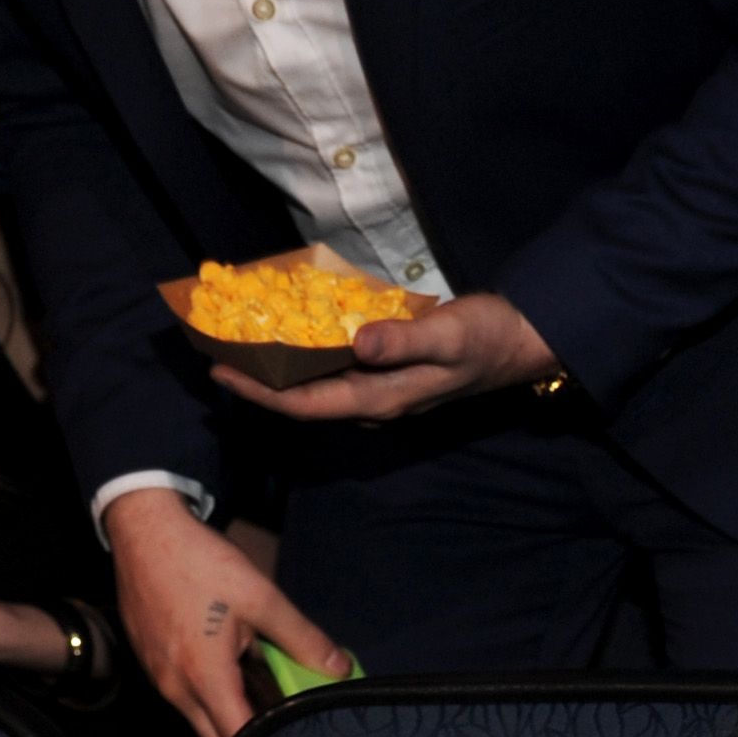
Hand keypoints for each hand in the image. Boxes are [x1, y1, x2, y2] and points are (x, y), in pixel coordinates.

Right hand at [105, 486, 350, 736]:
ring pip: (200, 719)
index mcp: (203, 677)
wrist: (145, 530)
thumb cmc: (200, 562)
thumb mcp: (262, 598)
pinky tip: (235, 672)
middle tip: (287, 728)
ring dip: (231, 716)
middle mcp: (175, 687)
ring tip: (266, 696)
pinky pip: (185, 696)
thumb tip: (340, 668)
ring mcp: (158, 677)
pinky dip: (212, 696)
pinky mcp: (152, 663)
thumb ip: (304, 639)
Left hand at [211, 290, 558, 423]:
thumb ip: (402, 340)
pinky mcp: (388, 372)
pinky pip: (334, 369)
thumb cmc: (486, 338)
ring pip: (316, 386)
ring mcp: (382, 389)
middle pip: (302, 399)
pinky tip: (291, 332)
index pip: (305, 405)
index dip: (258, 391)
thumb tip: (356, 343)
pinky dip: (305, 353)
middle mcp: (375, 401)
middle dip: (257, 381)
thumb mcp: (447, 335)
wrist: (520, 342)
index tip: (218, 370)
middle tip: (217, 349)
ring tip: (242, 341)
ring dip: (278, 369)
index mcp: (381, 399)